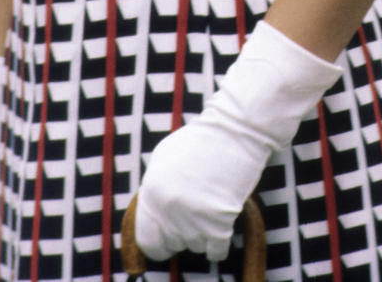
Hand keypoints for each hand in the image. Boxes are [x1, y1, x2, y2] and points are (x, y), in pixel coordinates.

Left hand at [133, 106, 268, 261]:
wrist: (234, 130)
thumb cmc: (200, 141)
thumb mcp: (164, 158)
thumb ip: (154, 189)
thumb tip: (153, 217)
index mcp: (151, 193)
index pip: (147, 241)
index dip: (158, 242)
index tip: (168, 238)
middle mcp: (168, 209)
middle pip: (172, 245)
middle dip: (182, 235)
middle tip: (194, 216)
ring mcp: (193, 218)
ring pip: (195, 247)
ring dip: (203, 233)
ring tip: (211, 205)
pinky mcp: (218, 223)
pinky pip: (216, 252)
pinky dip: (220, 243)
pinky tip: (223, 222)